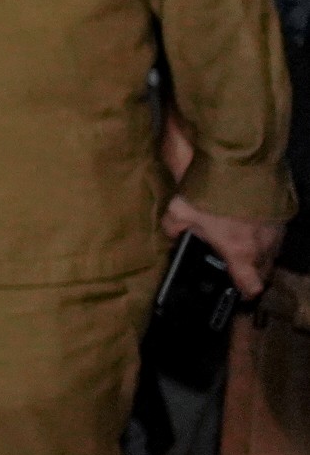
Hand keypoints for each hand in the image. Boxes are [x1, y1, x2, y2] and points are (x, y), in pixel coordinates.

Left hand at [164, 193, 283, 298]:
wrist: (242, 162)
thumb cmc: (210, 193)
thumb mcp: (180, 211)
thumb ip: (174, 227)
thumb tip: (172, 233)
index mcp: (241, 252)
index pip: (251, 286)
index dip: (244, 292)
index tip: (237, 292)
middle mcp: (265, 245)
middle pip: (264, 270)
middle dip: (252, 271)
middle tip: (235, 265)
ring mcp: (277, 229)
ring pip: (272, 251)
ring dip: (259, 251)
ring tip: (241, 243)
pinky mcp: (283, 213)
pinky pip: (276, 232)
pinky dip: (265, 232)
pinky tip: (249, 223)